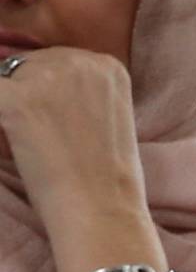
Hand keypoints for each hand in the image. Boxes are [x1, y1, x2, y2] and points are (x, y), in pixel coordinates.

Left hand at [0, 49, 164, 271]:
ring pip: (3, 80)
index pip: (57, 63)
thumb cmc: (105, 180)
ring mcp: (47, 76)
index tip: (51, 124)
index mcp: (107, 66)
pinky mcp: (15, 98)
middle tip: (37, 138)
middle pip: (27, 66)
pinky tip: (9, 143)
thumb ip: (79, 95)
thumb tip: (40, 95)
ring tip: (26, 143)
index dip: (46, 94)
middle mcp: (80, 61)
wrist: (103, 211)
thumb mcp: (108, 121)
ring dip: (8, 110)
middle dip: (24, 98)